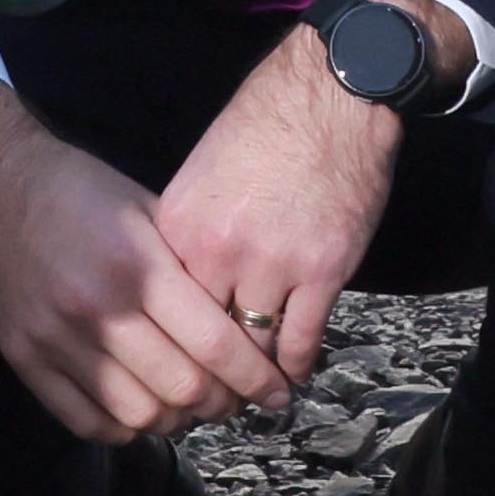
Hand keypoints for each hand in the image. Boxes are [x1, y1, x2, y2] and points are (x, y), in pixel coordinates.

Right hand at [0, 79, 265, 440]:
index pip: (215, 345)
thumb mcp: (147, 208)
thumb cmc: (77, 189)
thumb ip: (191, 265)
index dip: (255, 377)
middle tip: (235, 397)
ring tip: (189, 404)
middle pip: (183, 389)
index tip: (275, 390)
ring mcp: (56, 341)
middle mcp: (98, 310)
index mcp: (137, 265)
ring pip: (139, 415)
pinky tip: (142, 407)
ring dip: (176, 420)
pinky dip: (125, 427)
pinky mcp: (25, 360)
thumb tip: (244, 320)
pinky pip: (86, 421)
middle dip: (223, 403)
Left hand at [147, 8, 425, 394]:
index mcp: (180, 226)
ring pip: (253, 347)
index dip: (169, 347)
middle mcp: (218, 252)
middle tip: (214, 401)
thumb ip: (187, 233)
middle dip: (208, 375)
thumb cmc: (265, 124)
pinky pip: (302, 339)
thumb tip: (180, 283)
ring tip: (254, 396)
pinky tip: (293, 373)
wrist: (331, 95)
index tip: (174, 369)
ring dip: (255, 377)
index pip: (163, 309)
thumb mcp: (202, 174)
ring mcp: (272, 263)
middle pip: (203, 339)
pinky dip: (296, 364)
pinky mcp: (322, 270)